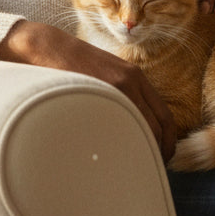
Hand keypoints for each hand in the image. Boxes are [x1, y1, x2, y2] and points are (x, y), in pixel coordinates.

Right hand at [0, 20, 177, 161]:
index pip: (165, 116)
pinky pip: (115, 127)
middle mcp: (131, 81)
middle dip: (157, 153)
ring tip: (131, 168)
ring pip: (140, 130)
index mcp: (136, 77)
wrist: (47, 46)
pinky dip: (118, 145)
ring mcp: (114, 88)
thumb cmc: (72, 63)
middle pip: (157, 127)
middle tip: (149, 170)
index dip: (167, 142)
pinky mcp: (95, 94)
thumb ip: (123, 94)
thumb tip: (131, 127)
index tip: (161, 158)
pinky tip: (110, 157)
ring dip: (139, 151)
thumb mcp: (106, 73)